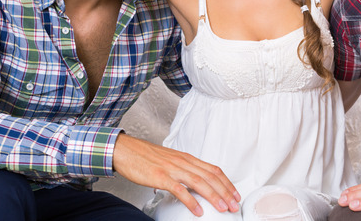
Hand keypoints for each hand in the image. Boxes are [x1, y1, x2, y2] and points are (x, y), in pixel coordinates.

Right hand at [112, 134, 240, 216]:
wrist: (125, 150)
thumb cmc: (145, 156)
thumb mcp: (170, 160)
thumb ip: (183, 169)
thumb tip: (195, 182)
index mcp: (186, 158)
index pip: (213, 169)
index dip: (227, 182)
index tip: (235, 194)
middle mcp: (183, 162)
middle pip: (210, 177)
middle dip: (225, 191)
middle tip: (235, 204)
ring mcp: (172, 169)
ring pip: (199, 182)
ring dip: (214, 196)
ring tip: (223, 208)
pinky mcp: (160, 177)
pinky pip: (179, 190)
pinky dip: (191, 201)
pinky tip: (198, 211)